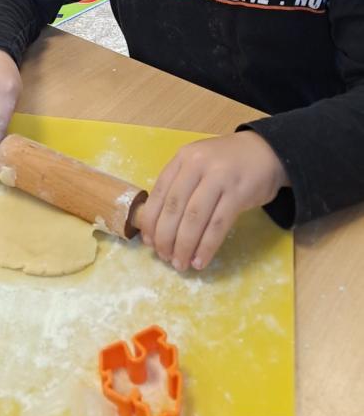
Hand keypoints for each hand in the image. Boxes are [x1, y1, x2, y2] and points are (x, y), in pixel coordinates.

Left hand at [139, 131, 287, 271]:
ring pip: (194, 218)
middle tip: (165, 257)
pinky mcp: (238, 193)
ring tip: (181, 264)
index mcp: (183, 158)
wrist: (266, 152)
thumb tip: (158, 226)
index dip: (151, 221)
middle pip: (174, 207)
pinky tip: (200, 260)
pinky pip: (217, 225)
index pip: (160, 192)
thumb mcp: (199, 163)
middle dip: (166, 237)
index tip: (149, 242)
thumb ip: (180, 185)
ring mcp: (219, 177)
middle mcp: (198, 164)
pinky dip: (206, 246)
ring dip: (184, 246)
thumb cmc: (227, 163)